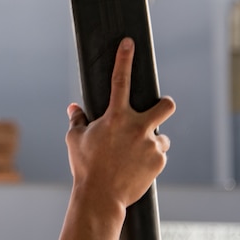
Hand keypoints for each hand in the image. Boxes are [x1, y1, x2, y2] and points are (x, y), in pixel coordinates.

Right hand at [65, 38, 174, 208]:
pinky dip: (150, 159)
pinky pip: (158, 155)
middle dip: (165, 104)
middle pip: (166, 105)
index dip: (124, 58)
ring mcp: (151, 144)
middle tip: (158, 110)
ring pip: (160, 136)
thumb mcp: (75, 140)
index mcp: (115, 117)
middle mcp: (137, 127)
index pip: (120, 80)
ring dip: (151, 141)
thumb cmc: (85, 166)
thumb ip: (77, 120)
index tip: (129, 42)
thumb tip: (73, 108)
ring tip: (134, 156)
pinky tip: (136, 168)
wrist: (101, 197)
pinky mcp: (159, 161)